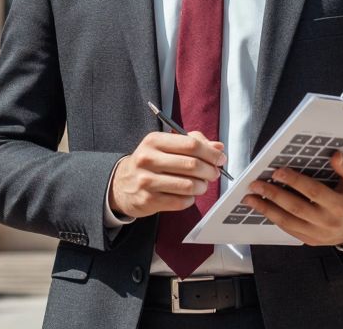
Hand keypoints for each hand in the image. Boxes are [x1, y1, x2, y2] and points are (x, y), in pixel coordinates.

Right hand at [110, 130, 226, 218]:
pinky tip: (188, 195)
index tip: (220, 159)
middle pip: (192, 165)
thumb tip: (218, 147)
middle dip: (210, 170)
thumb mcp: (165, 146)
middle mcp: (148, 159)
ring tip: (202, 185)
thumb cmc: (150, 162)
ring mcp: (147, 181)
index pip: (191, 144)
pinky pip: (181, 201)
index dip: (210, 153)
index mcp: (154, 141)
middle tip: (214, 173)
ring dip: (202, 186)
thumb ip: (192, 143)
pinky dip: (190, 199)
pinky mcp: (149, 200)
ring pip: (189, 185)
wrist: (122, 184)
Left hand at [243, 152, 342, 246]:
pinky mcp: (309, 240)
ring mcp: (318, 234)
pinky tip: (262, 208)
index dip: (295, 181)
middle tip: (256, 184)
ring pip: (288, 221)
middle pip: (296, 207)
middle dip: (273, 194)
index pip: (314, 192)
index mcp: (341, 206)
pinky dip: (273, 218)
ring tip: (250, 198)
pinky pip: (288, 229)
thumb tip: (335, 156)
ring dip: (266, 209)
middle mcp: (328, 222)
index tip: (278, 172)